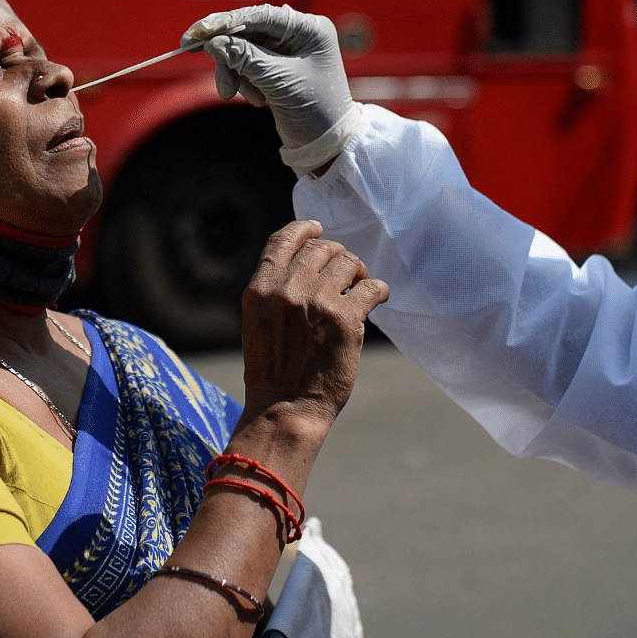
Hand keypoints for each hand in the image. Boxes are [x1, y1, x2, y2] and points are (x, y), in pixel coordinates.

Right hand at [182, 5, 360, 175]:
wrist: (327, 143)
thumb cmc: (314, 109)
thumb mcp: (277, 81)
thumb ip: (244, 58)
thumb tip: (211, 42)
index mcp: (309, 28)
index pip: (260, 15)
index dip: (226, 22)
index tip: (198, 31)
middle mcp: (299, 33)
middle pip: (248, 32)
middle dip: (227, 53)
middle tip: (196, 56)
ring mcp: (287, 50)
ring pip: (243, 49)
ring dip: (233, 71)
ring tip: (231, 95)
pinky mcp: (277, 67)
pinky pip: (247, 65)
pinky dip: (242, 81)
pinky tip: (255, 99)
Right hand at [237, 220, 388, 438]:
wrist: (285, 408)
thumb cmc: (272, 372)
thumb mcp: (257, 324)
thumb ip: (275, 294)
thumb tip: (305, 269)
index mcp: (259, 290)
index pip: (283, 241)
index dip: (304, 229)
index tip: (318, 229)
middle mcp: (287, 289)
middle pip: (321, 248)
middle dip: (337, 256)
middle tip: (347, 273)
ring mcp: (317, 301)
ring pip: (349, 262)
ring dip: (359, 272)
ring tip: (361, 287)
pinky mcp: (346, 319)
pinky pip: (373, 287)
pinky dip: (379, 290)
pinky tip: (378, 298)